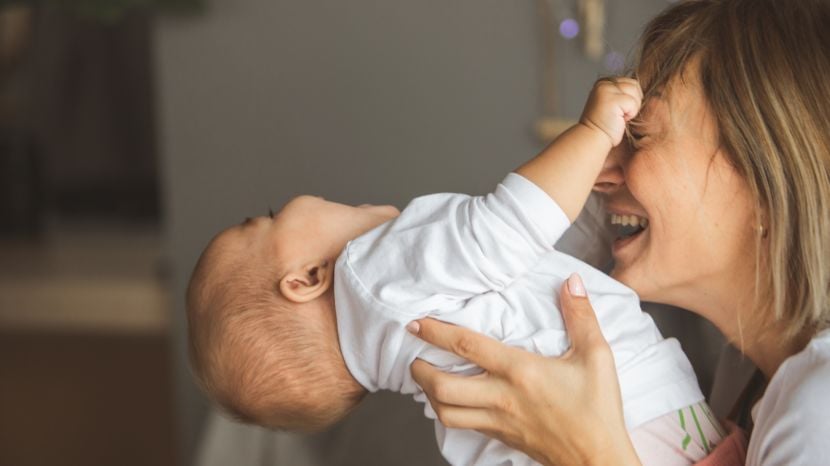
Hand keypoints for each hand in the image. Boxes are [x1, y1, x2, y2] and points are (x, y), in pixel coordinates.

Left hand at [409, 274, 640, 465]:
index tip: (417, 323)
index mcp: (520, 371)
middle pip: (442, 386)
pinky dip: (447, 411)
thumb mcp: (596, 356)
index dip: (436, 332)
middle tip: (414, 354)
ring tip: (426, 378)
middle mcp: (502, 397)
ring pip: (445, 412)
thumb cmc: (598, 410)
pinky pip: (462, 425)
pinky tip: (451, 401)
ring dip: (428, 394)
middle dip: (420, 370)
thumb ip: (581, 315)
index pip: (466, 346)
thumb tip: (572, 282)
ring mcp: (498, 420)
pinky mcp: (501, 437)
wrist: (598, 460)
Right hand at [579, 77, 642, 146]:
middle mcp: (604, 83)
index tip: (618, 111)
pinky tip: (618, 120)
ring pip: (635, 92)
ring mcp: (607, 90)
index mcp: (603, 83)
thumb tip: (641, 91)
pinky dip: (630, 115)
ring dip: (632, 108)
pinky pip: (634, 104)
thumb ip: (622, 93)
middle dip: (632, 102)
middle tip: (619, 115)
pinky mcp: (613, 100)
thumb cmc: (604, 126)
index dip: (630, 98)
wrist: (593, 139)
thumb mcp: (613, 103)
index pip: (630, 83)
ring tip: (618, 117)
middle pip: (634, 85)